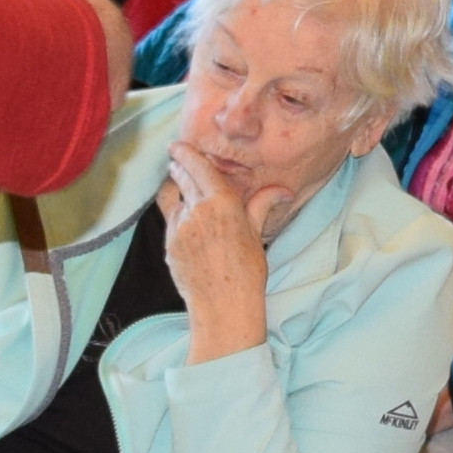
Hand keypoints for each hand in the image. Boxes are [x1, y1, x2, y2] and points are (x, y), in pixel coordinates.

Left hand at [159, 131, 281, 359]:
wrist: (223, 307)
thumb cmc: (247, 271)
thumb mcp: (256, 233)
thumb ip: (262, 204)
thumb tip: (283, 190)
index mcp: (221, 203)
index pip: (197, 167)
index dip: (185, 153)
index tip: (177, 145)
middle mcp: (196, 211)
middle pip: (180, 178)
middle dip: (178, 168)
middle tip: (178, 162)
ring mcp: (178, 229)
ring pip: (171, 200)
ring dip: (176, 193)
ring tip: (181, 191)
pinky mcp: (169, 246)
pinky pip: (170, 223)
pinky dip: (176, 218)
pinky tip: (187, 226)